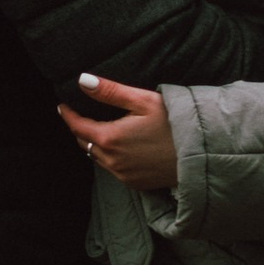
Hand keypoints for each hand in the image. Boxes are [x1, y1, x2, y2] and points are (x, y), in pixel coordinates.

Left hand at [57, 74, 177, 189]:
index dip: (68, 114)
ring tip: (97, 128)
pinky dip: (109, 157)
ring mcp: (123, 175)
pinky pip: (112, 169)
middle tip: (80, 114)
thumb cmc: (174, 123)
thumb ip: (110, 91)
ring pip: (97, 157)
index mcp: (110, 138)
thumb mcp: (143, 101)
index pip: (77, 126)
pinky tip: (119, 146)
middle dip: (79, 128)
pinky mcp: (134, 183)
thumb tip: (82, 81)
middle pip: (84, 143)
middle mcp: (112, 161)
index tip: (62, 105)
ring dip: (93, 143)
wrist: (200, 155)